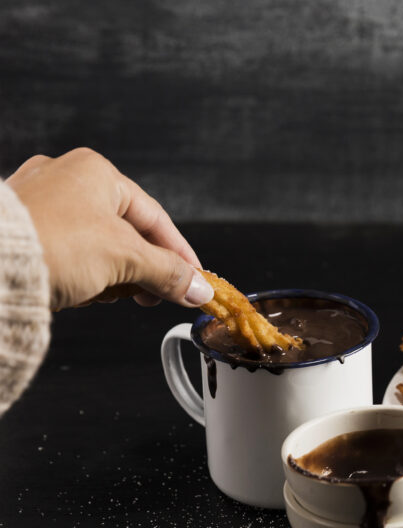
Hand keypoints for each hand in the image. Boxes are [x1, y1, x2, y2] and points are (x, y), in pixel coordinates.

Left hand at [5, 148, 213, 310]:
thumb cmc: (49, 244)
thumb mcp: (125, 258)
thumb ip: (168, 273)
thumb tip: (197, 288)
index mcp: (96, 171)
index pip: (155, 218)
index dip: (179, 254)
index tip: (194, 281)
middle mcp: (66, 179)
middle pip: (126, 233)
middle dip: (141, 269)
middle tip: (153, 296)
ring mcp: (40, 204)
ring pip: (97, 246)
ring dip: (109, 275)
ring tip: (104, 294)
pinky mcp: (22, 231)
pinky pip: (67, 255)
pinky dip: (80, 275)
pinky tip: (78, 292)